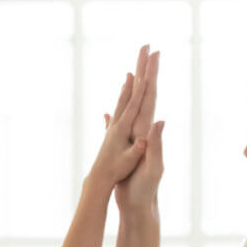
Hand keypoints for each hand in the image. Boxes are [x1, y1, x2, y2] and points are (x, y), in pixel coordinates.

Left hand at [89, 45, 159, 189]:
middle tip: (137, 68)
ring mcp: (112, 127)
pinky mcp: (111, 133)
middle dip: (135, 79)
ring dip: (126, 87)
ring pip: (121, 102)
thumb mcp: (130, 160)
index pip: (135, 103)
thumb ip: (139, 149)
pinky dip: (121, 102)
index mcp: (122, 128)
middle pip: (127, 96)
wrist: (99, 178)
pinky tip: (119, 100)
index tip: (148, 72)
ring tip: (129, 74)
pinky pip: (118, 112)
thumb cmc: (116, 171)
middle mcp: (116, 123)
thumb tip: (145, 139)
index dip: (142, 88)